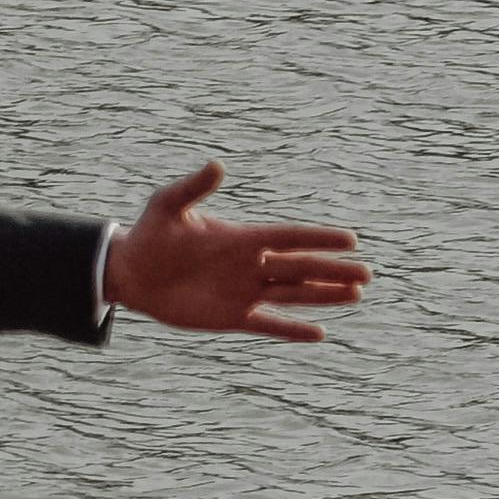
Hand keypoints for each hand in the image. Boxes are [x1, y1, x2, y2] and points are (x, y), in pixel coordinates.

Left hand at [104, 160, 365, 341]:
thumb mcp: (168, 207)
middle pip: (300, 268)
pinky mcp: (231, 316)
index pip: (289, 237)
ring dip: (323, 296)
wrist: (130, 273)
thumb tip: (217, 165)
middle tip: (368, 274)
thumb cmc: (149, 235)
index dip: (318, 238)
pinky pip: (268, 324)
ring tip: (356, 295)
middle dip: (333, 271)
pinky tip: (319, 333)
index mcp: (241, 237)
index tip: (350, 240)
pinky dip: (292, 330)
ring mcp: (243, 291)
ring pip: (293, 294)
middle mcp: (249, 265)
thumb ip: (192, 188)